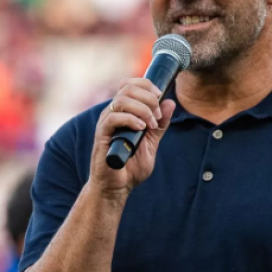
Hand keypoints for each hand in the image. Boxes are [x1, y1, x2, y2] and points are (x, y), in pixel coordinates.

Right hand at [89, 79, 177, 197]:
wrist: (117, 187)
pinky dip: (131, 120)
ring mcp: (106, 123)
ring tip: (150, 125)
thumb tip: (169, 103)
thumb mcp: (151, 143)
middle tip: (157, 116)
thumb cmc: (130, 167)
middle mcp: (112, 113)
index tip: (160, 97)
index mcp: (122, 112)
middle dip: (148, 98)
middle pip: (127, 87)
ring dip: (142, 109)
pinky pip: (114, 118)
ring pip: (122, 99)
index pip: (130, 84)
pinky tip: (141, 129)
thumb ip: (159, 124)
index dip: (147, 85)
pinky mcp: (102, 135)